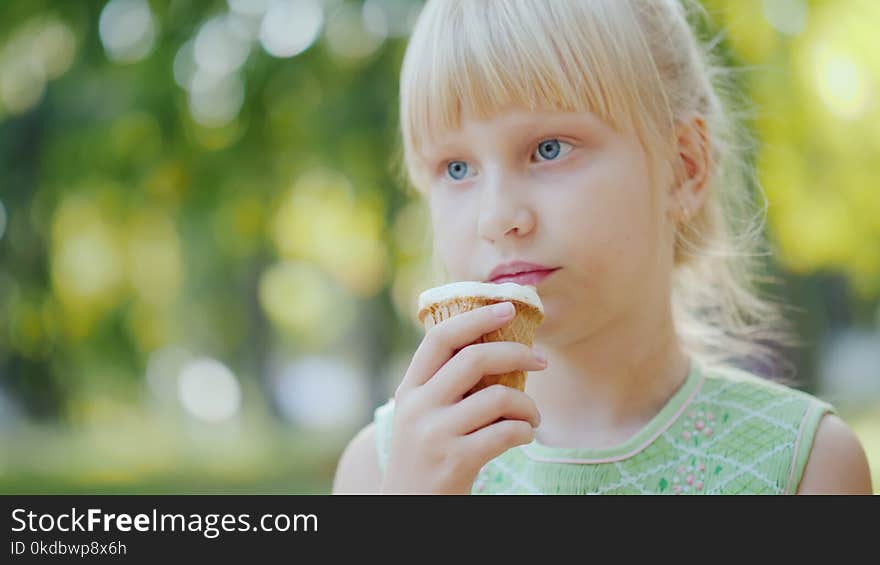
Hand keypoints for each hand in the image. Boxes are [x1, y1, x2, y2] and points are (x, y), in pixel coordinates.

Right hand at [381, 302, 545, 493]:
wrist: (406, 508)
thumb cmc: (424, 457)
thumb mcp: (421, 416)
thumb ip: (443, 385)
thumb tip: (495, 347)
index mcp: (409, 389)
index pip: (439, 337)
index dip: (476, 318)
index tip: (507, 309)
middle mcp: (417, 407)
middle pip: (474, 358)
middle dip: (516, 353)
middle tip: (542, 359)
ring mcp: (435, 434)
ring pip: (498, 397)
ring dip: (528, 404)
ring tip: (532, 416)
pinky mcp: (455, 461)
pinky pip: (506, 432)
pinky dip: (525, 431)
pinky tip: (524, 436)